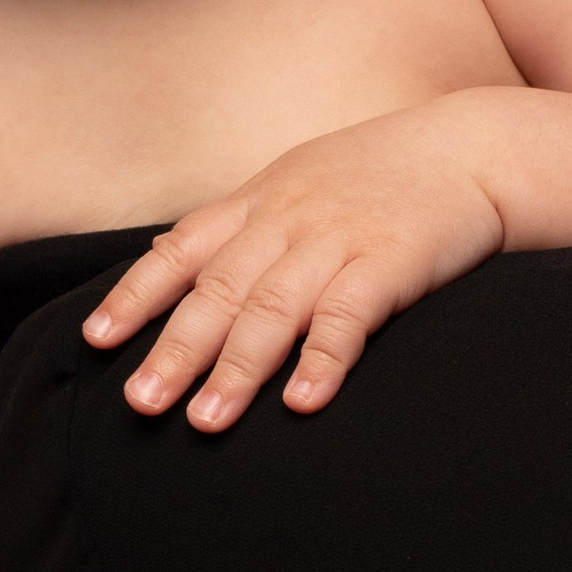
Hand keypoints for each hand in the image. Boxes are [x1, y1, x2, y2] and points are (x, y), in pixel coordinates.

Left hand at [83, 106, 508, 428]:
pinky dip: (323, 357)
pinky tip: (303, 401)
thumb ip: (243, 227)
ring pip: (274, 306)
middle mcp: (289, 219)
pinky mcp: (392, 260)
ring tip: (207, 420)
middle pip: (220, 289)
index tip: (97, 341)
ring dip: (239, 367)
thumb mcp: (300, 183)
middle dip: (177, 349)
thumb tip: (174, 265)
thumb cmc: (383, 177)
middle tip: (142, 404)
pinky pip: (348, 314)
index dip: (137, 296)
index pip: (183, 249)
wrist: (474, 151)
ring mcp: (339, 238)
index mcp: (261, 201)